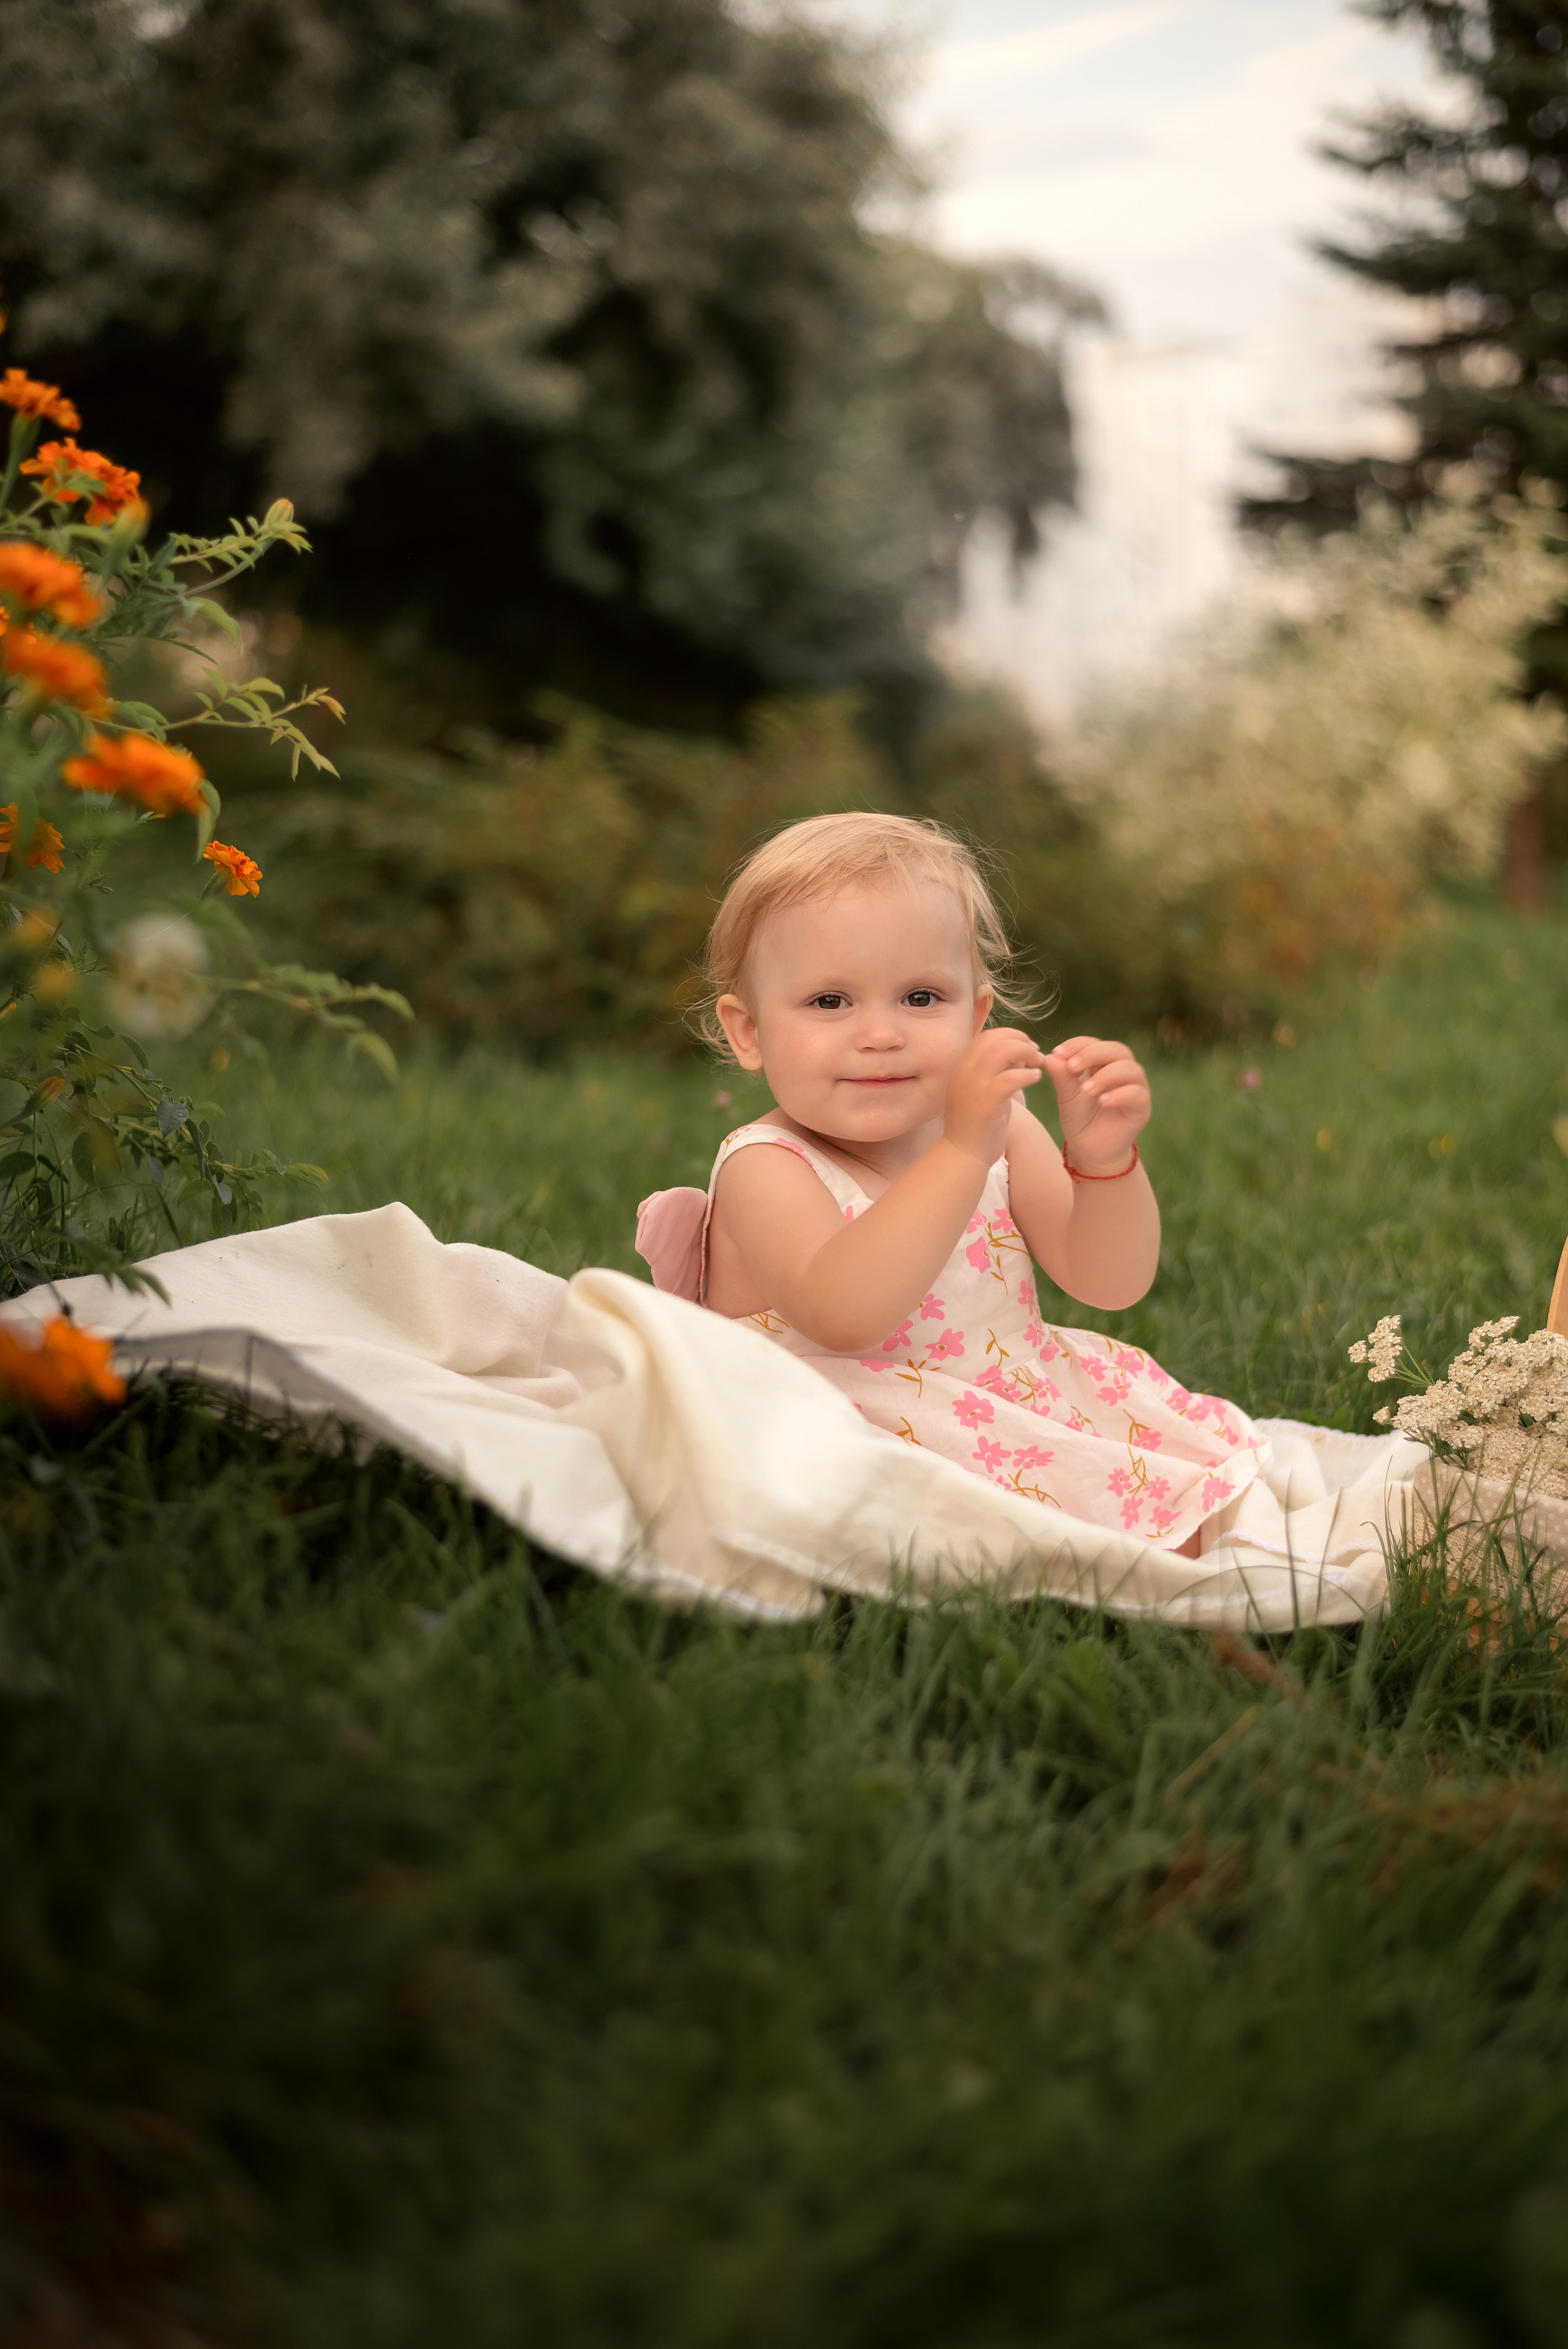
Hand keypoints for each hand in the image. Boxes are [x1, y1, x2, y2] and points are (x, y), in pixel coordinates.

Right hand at [944, 1026, 1045, 1169]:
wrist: (963, 1155)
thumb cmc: (976, 1126)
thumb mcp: (984, 1092)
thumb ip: (997, 1071)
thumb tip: (1018, 1053)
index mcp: (963, 1068)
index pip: (986, 1037)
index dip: (1010, 1035)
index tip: (1026, 1046)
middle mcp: (965, 1072)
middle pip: (994, 1038)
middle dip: (1021, 1040)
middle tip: (1037, 1053)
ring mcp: (974, 1085)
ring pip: (1002, 1051)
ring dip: (1026, 1052)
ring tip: (1039, 1064)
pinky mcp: (987, 1100)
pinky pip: (1011, 1077)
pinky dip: (1028, 1074)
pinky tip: (1036, 1079)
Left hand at [1043, 1036, 1149, 1173]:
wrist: (1090, 1150)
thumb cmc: (1080, 1120)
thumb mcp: (1067, 1097)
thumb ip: (1061, 1077)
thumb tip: (1050, 1056)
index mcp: (1103, 1064)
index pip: (1095, 1044)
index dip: (1078, 1045)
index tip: (1059, 1052)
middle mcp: (1122, 1071)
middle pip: (1117, 1050)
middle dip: (1093, 1054)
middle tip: (1072, 1066)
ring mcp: (1135, 1088)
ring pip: (1130, 1069)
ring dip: (1106, 1075)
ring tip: (1086, 1090)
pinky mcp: (1142, 1107)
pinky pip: (1137, 1094)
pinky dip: (1119, 1095)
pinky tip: (1102, 1101)